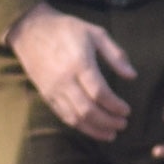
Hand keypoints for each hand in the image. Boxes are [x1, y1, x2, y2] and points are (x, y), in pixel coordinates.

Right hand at [10, 6, 135, 140]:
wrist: (30, 30)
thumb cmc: (67, 29)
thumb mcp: (95, 33)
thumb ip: (115, 55)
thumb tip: (132, 76)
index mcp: (79, 63)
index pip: (100, 93)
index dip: (115, 106)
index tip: (127, 111)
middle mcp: (64, 80)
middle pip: (87, 109)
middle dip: (108, 121)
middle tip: (123, 124)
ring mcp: (53, 89)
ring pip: (74, 117)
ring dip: (94, 129)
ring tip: (111, 133)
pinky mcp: (45, 94)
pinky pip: (62, 115)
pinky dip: (78, 125)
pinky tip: (91, 128)